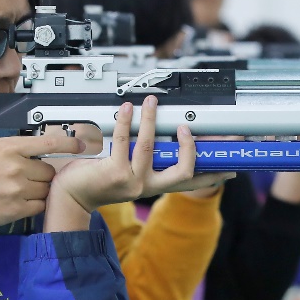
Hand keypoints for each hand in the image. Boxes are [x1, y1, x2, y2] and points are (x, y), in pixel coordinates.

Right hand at [0, 133, 83, 228]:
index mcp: (7, 147)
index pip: (47, 142)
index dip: (68, 143)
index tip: (80, 144)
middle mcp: (17, 166)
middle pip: (47, 170)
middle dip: (41, 174)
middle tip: (26, 178)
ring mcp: (19, 189)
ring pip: (45, 188)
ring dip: (38, 190)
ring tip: (21, 192)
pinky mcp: (18, 209)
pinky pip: (39, 205)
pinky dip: (35, 205)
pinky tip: (22, 203)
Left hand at [45, 96, 230, 230]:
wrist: (70, 196)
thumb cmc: (98, 182)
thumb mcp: (130, 177)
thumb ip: (148, 165)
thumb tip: (163, 142)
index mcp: (155, 187)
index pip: (191, 182)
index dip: (213, 174)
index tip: (229, 165)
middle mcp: (147, 186)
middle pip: (183, 171)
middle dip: (190, 147)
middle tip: (185, 128)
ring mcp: (132, 181)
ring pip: (151, 146)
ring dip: (151, 119)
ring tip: (150, 103)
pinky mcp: (115, 172)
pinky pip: (125, 140)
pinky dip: (127, 119)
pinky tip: (128, 108)